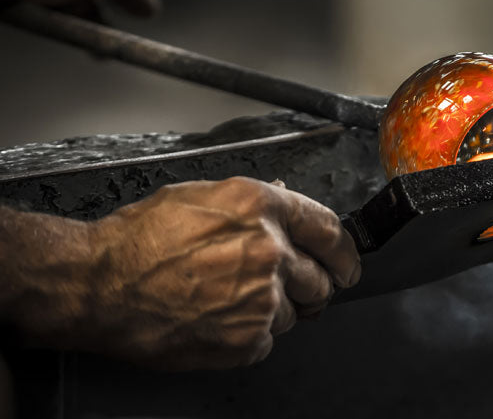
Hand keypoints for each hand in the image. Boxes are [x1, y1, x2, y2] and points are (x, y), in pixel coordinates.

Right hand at [80, 177, 359, 369]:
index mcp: (260, 208)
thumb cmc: (140, 240)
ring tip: (228, 300)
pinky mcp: (246, 339)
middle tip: (286, 287)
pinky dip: (249, 335)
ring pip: (294, 314)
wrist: (100, 285)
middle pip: (321, 279)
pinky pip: (267, 342)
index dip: (343, 251)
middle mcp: (269, 250)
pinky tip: (217, 319)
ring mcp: (261, 298)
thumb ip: (253, 202)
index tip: (346, 264)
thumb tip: (283, 198)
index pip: (328, 229)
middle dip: (310, 285)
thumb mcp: (201, 197)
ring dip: (273, 311)